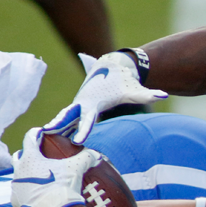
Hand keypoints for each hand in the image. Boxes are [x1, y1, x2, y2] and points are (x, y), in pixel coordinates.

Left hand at [10, 127, 100, 206]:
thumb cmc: (63, 186)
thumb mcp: (77, 168)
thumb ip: (86, 157)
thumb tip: (95, 154)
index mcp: (30, 158)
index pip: (29, 138)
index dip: (36, 133)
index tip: (41, 133)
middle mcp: (19, 170)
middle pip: (18, 157)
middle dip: (26, 155)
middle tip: (39, 158)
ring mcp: (16, 187)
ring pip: (19, 177)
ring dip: (27, 176)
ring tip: (40, 179)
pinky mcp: (17, 202)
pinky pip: (20, 195)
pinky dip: (27, 194)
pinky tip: (36, 196)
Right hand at [43, 52, 166, 143]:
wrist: (113, 65)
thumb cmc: (126, 81)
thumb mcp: (136, 90)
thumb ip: (148, 94)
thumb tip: (163, 95)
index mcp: (95, 101)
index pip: (88, 118)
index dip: (84, 129)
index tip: (78, 141)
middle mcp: (84, 102)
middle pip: (69, 116)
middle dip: (59, 125)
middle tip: (47, 135)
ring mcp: (80, 104)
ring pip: (65, 117)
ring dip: (55, 126)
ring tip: (42, 137)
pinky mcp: (80, 106)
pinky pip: (69, 118)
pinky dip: (60, 126)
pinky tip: (51, 137)